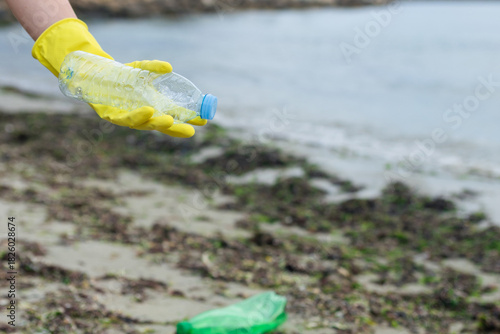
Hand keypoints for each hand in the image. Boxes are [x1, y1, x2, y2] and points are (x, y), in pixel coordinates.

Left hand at [90, 60, 206, 137]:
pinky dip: (137, 116)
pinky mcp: (111, 115)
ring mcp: (126, 117)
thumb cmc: (121, 75)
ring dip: (157, 123)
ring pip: (143, 125)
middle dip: (175, 129)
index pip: (173, 118)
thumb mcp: (140, 69)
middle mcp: (141, 116)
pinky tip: (148, 111)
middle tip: (190, 131)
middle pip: (160, 126)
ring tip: (168, 120)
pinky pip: (124, 119)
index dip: (187, 121)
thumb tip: (169, 68)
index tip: (202, 122)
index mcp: (152, 108)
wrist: (94, 75)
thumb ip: (153, 68)